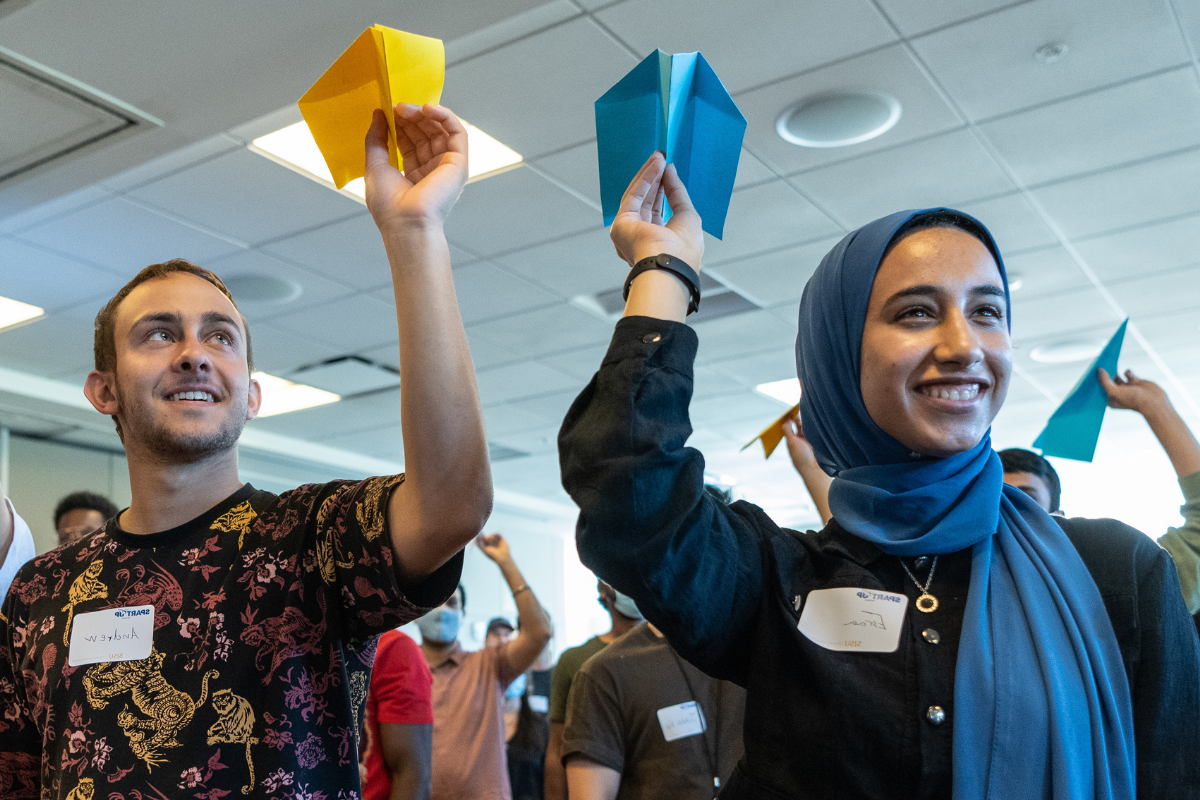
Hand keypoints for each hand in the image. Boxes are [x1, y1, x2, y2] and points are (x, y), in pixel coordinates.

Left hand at [364, 103, 467, 230]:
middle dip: (410, 117)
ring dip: (424, 115)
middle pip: (425, 134)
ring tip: (407, 108)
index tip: (387, 110)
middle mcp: (432, 170)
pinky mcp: (459, 164)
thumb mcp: (374, 165)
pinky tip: (428, 109)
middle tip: (396, 106)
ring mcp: (446, 167)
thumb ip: (376, 138)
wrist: (406, 223)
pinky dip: (445, 116)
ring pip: (440, 131)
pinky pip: (457, 133)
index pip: (410, 141)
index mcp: (414, 175)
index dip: (399, 124)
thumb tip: (378, 114)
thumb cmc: (389, 206)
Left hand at [476, 533, 510, 563]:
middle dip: (485, 537)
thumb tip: (476, 538)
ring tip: (490, 540)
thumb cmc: (493, 555)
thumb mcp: (485, 550)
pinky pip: (497, 534)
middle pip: (487, 537)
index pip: (483, 541)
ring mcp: (497, 541)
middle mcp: (492, 544)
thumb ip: (479, 545)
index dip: (480, 538)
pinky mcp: (501, 539)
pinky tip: (493, 537)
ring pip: (491, 535)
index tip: (478, 536)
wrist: (503, 557)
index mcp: (488, 547)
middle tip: (482, 536)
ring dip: (490, 537)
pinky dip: (494, 534)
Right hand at [610, 152, 703, 269]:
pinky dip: (644, 180)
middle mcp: (639, 239)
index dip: (663, 190)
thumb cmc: (683, 251)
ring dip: (649, 176)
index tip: (668, 171)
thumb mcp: (688, 215)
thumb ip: (677, 192)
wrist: (670, 265)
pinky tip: (655, 166)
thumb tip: (670, 171)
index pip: (657, 211)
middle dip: (655, 180)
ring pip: (638, 197)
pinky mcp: (621, 224)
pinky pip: (633, 197)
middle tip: (662, 158)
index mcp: (656, 243)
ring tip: (659, 157)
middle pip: (646, 202)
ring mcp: (628, 232)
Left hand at [782, 413, 817, 474]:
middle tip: (795, 406)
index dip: (787, 419)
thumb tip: (785, 420)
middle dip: (796, 416)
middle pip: (797, 424)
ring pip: (805, 425)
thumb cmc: (802, 458)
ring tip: (802, 408)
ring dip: (803, 418)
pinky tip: (810, 415)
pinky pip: (813, 428)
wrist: (816, 469)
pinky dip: (811, 421)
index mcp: (791, 442)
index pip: (788, 427)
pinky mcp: (817, 439)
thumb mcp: (792, 442)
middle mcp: (800, 440)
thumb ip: (788, 430)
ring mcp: (809, 439)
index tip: (787, 411)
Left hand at [1098, 368, 1170, 415]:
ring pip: (1117, 376)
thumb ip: (1105, 381)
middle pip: (1107, 381)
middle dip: (1104, 374)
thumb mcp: (1115, 392)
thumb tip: (1100, 370)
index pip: (1099, 388)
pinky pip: (1128, 373)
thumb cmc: (1134, 400)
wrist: (1154, 401)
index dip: (1095, 381)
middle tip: (1099, 364)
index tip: (1090, 372)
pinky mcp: (1135, 382)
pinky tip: (1128, 373)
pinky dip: (1127, 372)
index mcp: (1110, 399)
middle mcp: (1118, 393)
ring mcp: (1126, 387)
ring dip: (1114, 370)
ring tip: (1109, 362)